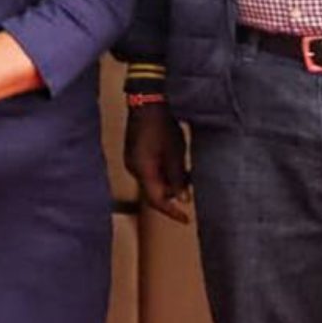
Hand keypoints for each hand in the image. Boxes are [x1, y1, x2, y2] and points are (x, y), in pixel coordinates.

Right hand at [124, 103, 190, 223]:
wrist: (145, 104)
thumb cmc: (162, 127)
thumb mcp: (176, 154)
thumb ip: (178, 178)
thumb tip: (182, 199)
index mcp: (143, 170)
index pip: (157, 200)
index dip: (172, 212)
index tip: (185, 219)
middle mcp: (134, 169)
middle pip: (153, 191)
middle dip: (172, 193)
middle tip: (189, 186)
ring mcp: (131, 161)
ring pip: (152, 180)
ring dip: (168, 181)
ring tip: (185, 170)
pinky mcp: (133, 154)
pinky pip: (148, 171)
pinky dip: (162, 172)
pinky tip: (174, 162)